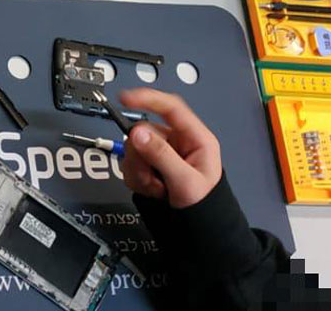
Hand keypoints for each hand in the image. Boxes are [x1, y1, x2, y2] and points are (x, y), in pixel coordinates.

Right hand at [119, 88, 221, 208]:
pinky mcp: (151, 166)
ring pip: (133, 148)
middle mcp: (177, 142)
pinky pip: (131, 163)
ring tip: (156, 187)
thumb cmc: (206, 206)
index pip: (170, 108)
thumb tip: (137, 133)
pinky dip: (136, 178)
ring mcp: (162, 154)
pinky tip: (152, 190)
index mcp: (195, 138)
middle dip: (141, 156)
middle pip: (144, 131)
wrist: (203, 232)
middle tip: (150, 176)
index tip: (125, 99)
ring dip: (139, 171)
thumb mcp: (185, 181)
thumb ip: (161, 155)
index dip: (147, 99)